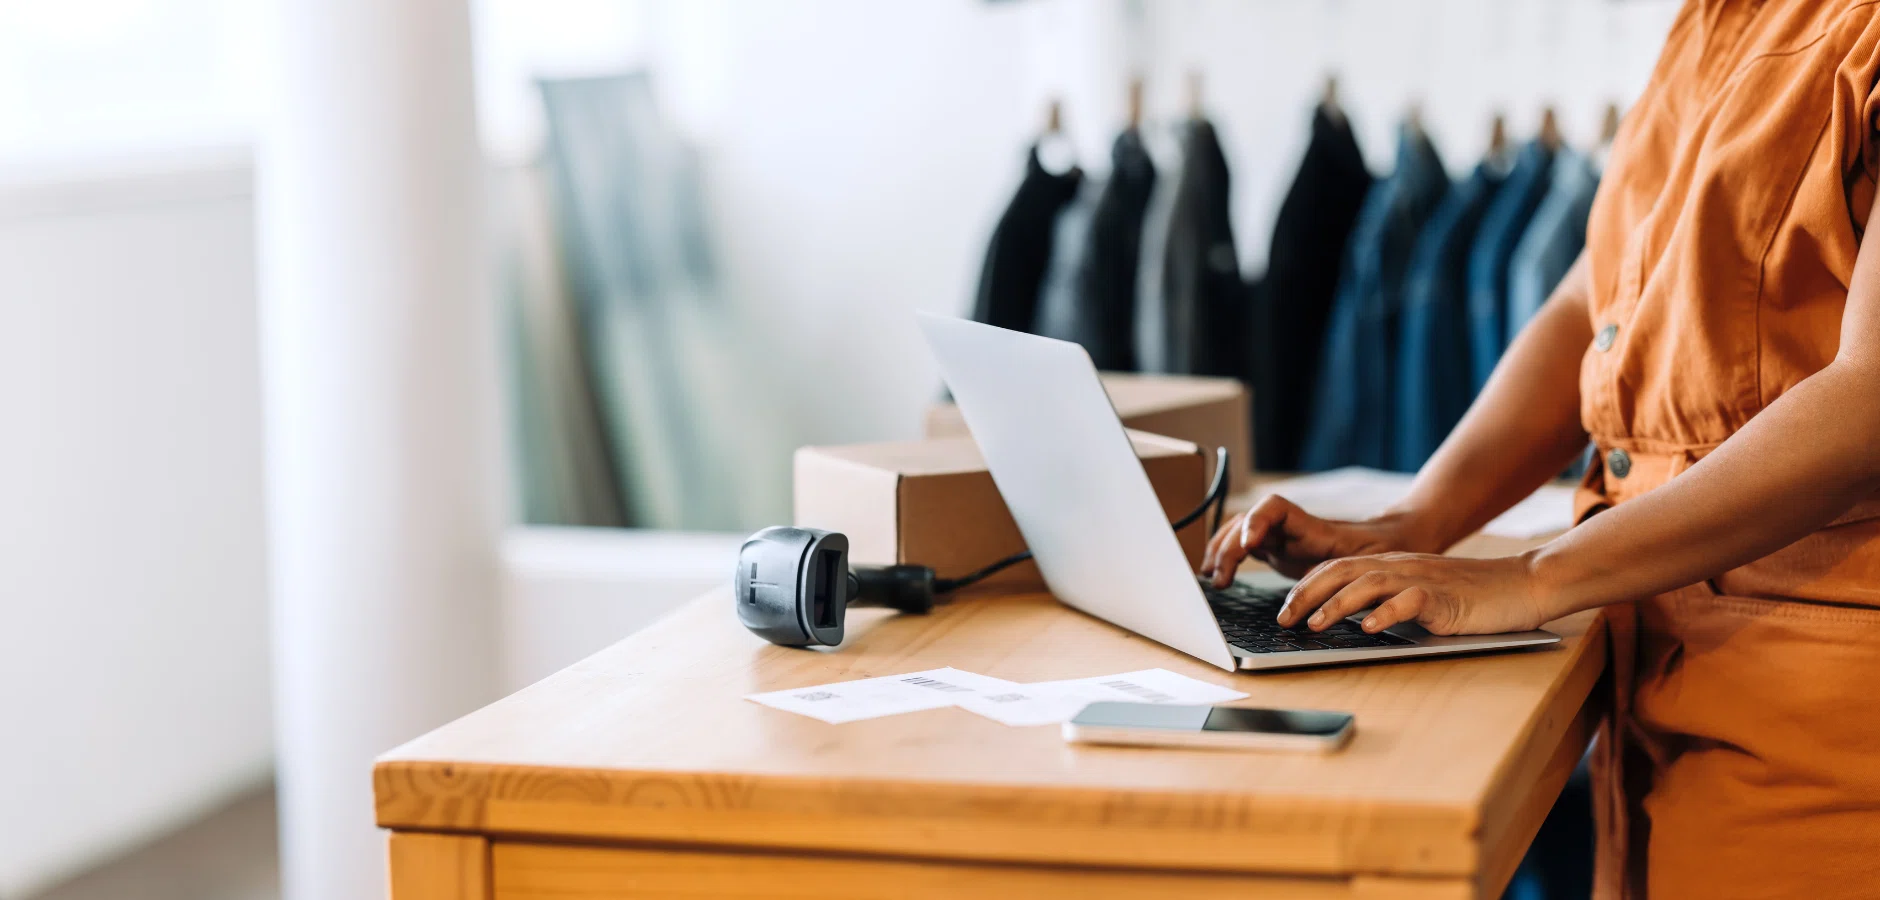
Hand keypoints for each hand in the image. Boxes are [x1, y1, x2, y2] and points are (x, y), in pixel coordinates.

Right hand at [1200, 495, 1431, 586]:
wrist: (1383, 545)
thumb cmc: (1379, 552)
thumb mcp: (1370, 560)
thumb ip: (1350, 569)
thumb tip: (1330, 589)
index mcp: (1311, 525)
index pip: (1274, 508)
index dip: (1256, 521)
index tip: (1248, 544)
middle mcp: (1288, 527)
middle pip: (1245, 523)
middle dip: (1228, 548)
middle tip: (1220, 579)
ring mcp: (1278, 537)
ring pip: (1237, 532)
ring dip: (1219, 550)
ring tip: (1211, 577)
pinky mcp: (1274, 550)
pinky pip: (1240, 547)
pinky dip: (1224, 557)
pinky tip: (1215, 575)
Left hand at [1276, 552, 1550, 635]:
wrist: (1521, 584)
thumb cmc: (1470, 595)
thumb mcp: (1419, 593)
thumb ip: (1387, 600)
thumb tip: (1350, 621)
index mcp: (1391, 565)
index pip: (1337, 567)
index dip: (1306, 586)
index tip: (1284, 609)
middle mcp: (1401, 567)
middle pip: (1342, 571)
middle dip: (1307, 594)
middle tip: (1285, 619)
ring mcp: (1422, 580)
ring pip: (1368, 583)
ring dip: (1337, 604)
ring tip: (1316, 625)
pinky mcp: (1445, 597)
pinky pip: (1410, 601)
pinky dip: (1386, 614)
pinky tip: (1368, 629)